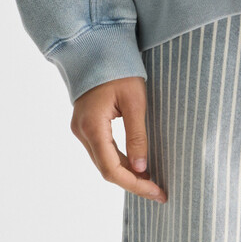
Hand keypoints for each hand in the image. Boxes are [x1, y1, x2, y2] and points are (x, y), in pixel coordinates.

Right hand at [70, 77, 167, 200]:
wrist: (97, 49)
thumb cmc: (119, 70)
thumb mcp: (135, 102)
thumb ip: (137, 136)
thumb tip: (142, 169)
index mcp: (92, 126)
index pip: (112, 169)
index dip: (135, 185)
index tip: (157, 192)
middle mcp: (81, 131)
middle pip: (106, 170)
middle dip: (133, 183)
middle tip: (159, 192)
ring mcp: (80, 129)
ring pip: (103, 163)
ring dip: (127, 174)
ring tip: (153, 182)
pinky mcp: (85, 126)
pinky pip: (102, 151)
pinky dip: (119, 162)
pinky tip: (138, 166)